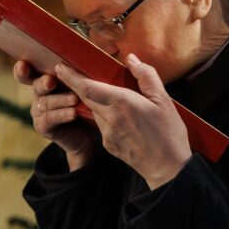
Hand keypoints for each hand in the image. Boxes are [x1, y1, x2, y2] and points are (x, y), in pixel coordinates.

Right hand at [14, 60, 100, 170]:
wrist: (89, 135)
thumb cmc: (88, 103)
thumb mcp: (84, 85)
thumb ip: (79, 71)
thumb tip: (86, 45)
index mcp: (45, 79)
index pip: (29, 71)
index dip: (22, 68)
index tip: (24, 64)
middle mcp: (39, 94)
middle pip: (36, 85)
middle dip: (43, 82)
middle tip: (51, 81)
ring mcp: (39, 111)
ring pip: (45, 102)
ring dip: (60, 99)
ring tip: (75, 99)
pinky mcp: (43, 126)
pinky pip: (49, 118)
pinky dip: (62, 114)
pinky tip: (73, 113)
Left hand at [54, 53, 191, 189]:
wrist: (168, 168)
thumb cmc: (168, 132)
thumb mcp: (163, 99)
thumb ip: (146, 75)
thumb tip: (131, 59)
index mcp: (122, 103)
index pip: (88, 87)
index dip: (71, 77)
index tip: (60, 66)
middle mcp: (110, 118)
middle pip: (85, 97)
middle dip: (75, 85)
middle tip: (68, 72)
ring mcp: (107, 134)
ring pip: (94, 111)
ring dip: (94, 101)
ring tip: (103, 92)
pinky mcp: (108, 145)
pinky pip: (102, 124)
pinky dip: (104, 115)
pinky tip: (118, 114)